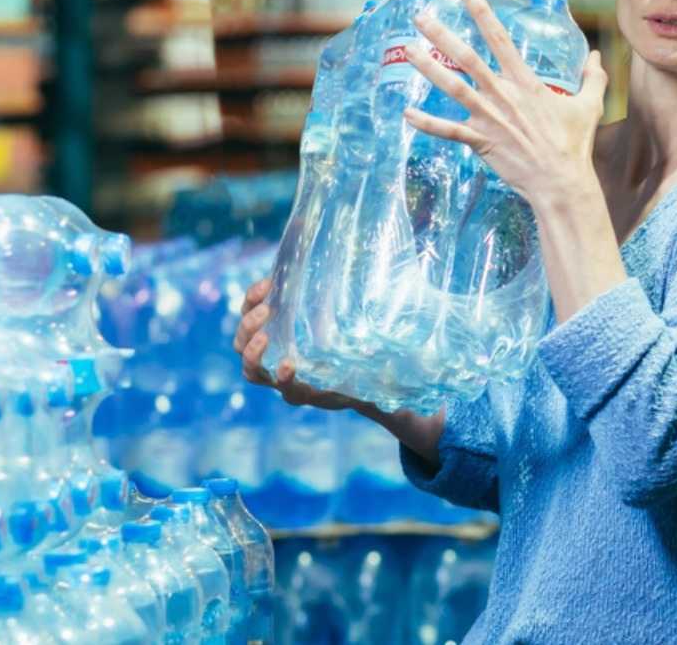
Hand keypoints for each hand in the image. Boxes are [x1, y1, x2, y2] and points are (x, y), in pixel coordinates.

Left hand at [233, 279, 446, 462]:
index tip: (291, 364)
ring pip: (243, 347)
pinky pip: (250, 321)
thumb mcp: (386, 384)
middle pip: (252, 370)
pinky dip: (251, 304)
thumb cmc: (374, 380)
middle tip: (268, 324)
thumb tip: (433, 386)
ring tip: (266, 300)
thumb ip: (397, 388)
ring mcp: (273, 356)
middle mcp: (285, 379)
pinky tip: (269, 284)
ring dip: (247, 323)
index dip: (285, 380)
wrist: (354, 369)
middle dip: (255, 348)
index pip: (289, 391)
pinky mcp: (271, 334)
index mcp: (311, 392)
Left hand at [405, 0, 607, 207]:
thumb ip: (593, 78)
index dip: (482, 14)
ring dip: (428, 68)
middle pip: (467, 58)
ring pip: (452, 87)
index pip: (501, 40)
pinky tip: (407, 112)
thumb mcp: (590, 106)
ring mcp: (489, 118)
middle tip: (420, 16)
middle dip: (441, 35)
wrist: (561, 181)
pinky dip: (427, 122)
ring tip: (408, 49)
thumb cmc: (575, 144)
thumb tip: (596, 56)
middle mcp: (503, 95)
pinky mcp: (481, 141)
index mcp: (526, 82)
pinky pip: (448, 130)